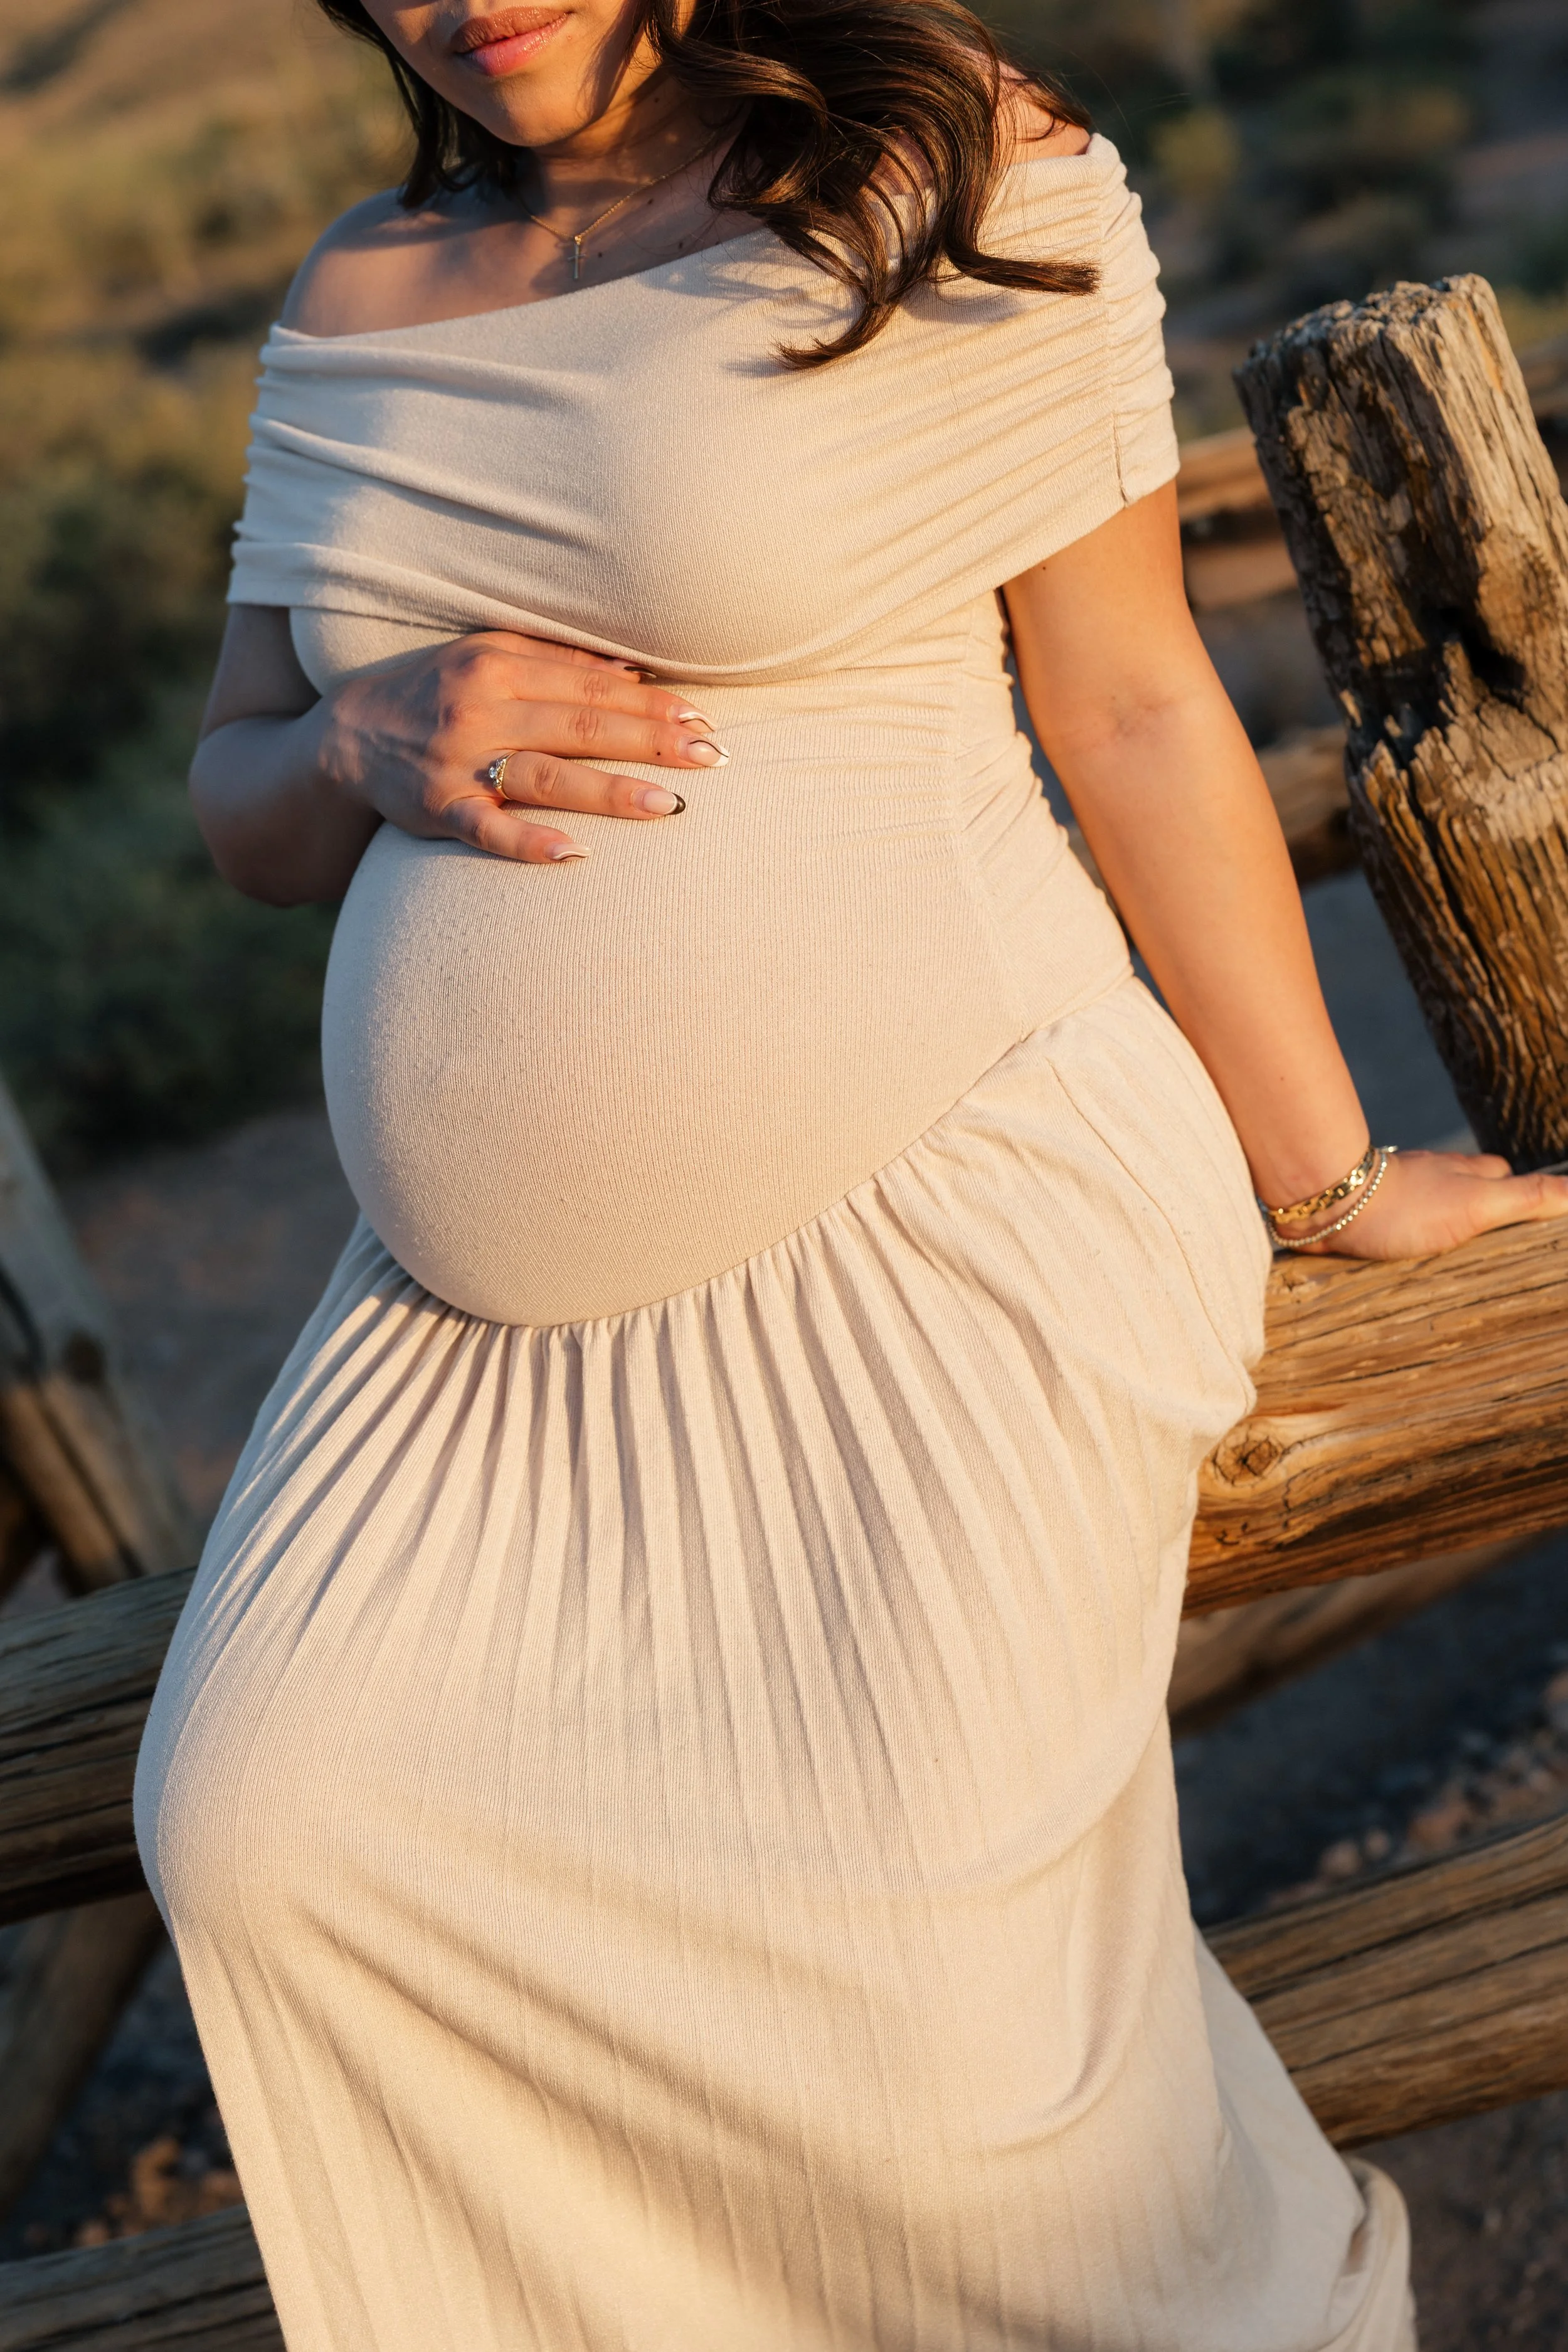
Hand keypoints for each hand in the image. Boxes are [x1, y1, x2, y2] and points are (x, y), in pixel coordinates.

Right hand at [315, 628, 726, 863]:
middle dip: (650, 740)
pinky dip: (529, 841)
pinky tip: (575, 854)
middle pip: (581, 724)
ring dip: (610, 790)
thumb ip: (557, 662)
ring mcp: (458, 760)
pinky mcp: (435, 808)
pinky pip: (488, 828)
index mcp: (499, 663)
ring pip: (546, 774)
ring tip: (669, 804)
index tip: (703, 719)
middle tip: (711, 757)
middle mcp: (480, 706)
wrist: (342, 737)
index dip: (650, 703)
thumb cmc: (433, 694)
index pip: (591, 685)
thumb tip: (634, 672)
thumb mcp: (487, 657)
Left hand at [1292, 1148, 1567, 1258]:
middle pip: (1466, 1194)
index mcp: (1464, 1175)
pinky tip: (1402, 1263)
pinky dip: (1400, 1241)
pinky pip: (1391, 1230)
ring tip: (1453, 1266)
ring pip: (1427, 1212)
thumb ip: (1527, 1198)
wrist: (1328, 1205)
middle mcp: (1432, 1181)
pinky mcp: (1366, 1218)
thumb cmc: (1407, 1205)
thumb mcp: (1479, 1204)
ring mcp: (1398, 1197)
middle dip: (1479, 1216)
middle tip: (1494, 1249)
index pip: (1504, 1180)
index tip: (1532, 1225)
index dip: (1519, 1198)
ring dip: (1437, 1231)